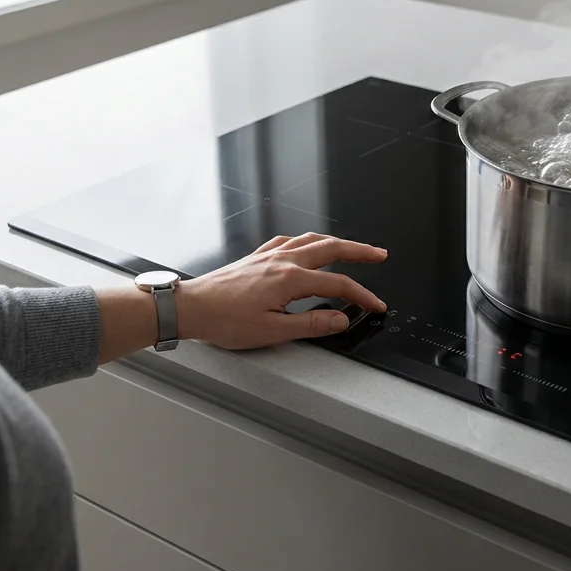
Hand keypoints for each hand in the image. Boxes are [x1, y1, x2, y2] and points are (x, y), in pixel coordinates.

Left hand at [174, 233, 387, 349]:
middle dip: (360, 251)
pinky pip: (290, 240)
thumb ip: (311, 325)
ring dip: (337, 242)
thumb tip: (340, 320)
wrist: (192, 307)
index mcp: (290, 279)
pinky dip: (307, 240)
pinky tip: (307, 245)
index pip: (338, 285)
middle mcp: (283, 260)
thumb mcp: (273, 331)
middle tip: (379, 255)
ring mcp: (269, 255)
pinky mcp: (257, 256)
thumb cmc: (225, 320)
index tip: (376, 305)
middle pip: (332, 249)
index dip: (362, 295)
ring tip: (352, 247)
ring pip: (312, 239)